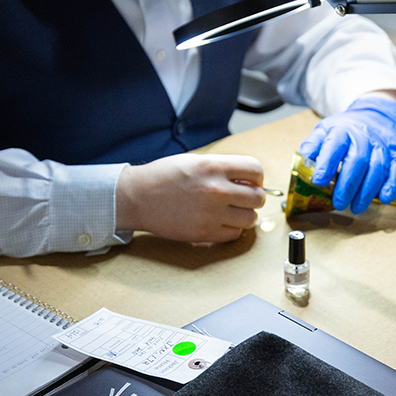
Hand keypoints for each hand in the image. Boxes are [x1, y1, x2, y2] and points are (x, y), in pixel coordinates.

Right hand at [115, 153, 264, 242]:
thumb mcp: (196, 161)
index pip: (256, 169)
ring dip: (244, 215)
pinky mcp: (204, 233)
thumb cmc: (164, 176)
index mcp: (213, 166)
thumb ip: (223, 169)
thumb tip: (249, 181)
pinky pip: (234, 234)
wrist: (137, 197)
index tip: (250, 181)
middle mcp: (215, 190)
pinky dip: (231, 229)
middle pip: (258, 197)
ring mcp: (211, 214)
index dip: (256, 176)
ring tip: (229, 210)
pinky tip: (219, 221)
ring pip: (250, 219)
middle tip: (241, 198)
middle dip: (252, 197)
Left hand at [298, 93, 395, 212]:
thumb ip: (313, 146)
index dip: (325, 164)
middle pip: (357, 160)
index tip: (318, 182)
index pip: (333, 146)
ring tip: (356, 207)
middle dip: (347, 185)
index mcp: (342, 129)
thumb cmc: (347, 128)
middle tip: (339, 203)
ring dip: (367, 191)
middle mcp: (364, 136)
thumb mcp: (325, 130)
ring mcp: (383, 145)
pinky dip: (391, 186)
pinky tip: (382, 199)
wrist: (377, 114)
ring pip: (377, 168)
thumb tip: (303, 161)